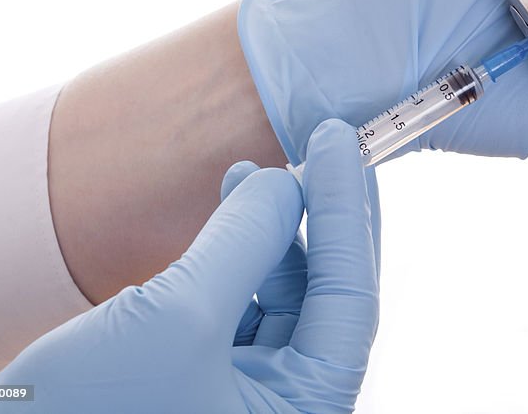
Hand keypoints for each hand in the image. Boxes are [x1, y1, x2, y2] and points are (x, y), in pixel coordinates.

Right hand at [0, 119, 378, 413]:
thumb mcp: (176, 317)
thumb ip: (243, 244)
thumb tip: (286, 185)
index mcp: (303, 413)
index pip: (351, 298)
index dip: (349, 212)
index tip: (339, 142)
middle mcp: (281, 410)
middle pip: (322, 298)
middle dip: (312, 220)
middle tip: (308, 150)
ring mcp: (239, 401)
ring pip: (277, 299)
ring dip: (264, 234)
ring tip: (244, 177)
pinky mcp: (197, 387)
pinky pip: (235, 311)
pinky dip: (230, 260)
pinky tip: (221, 218)